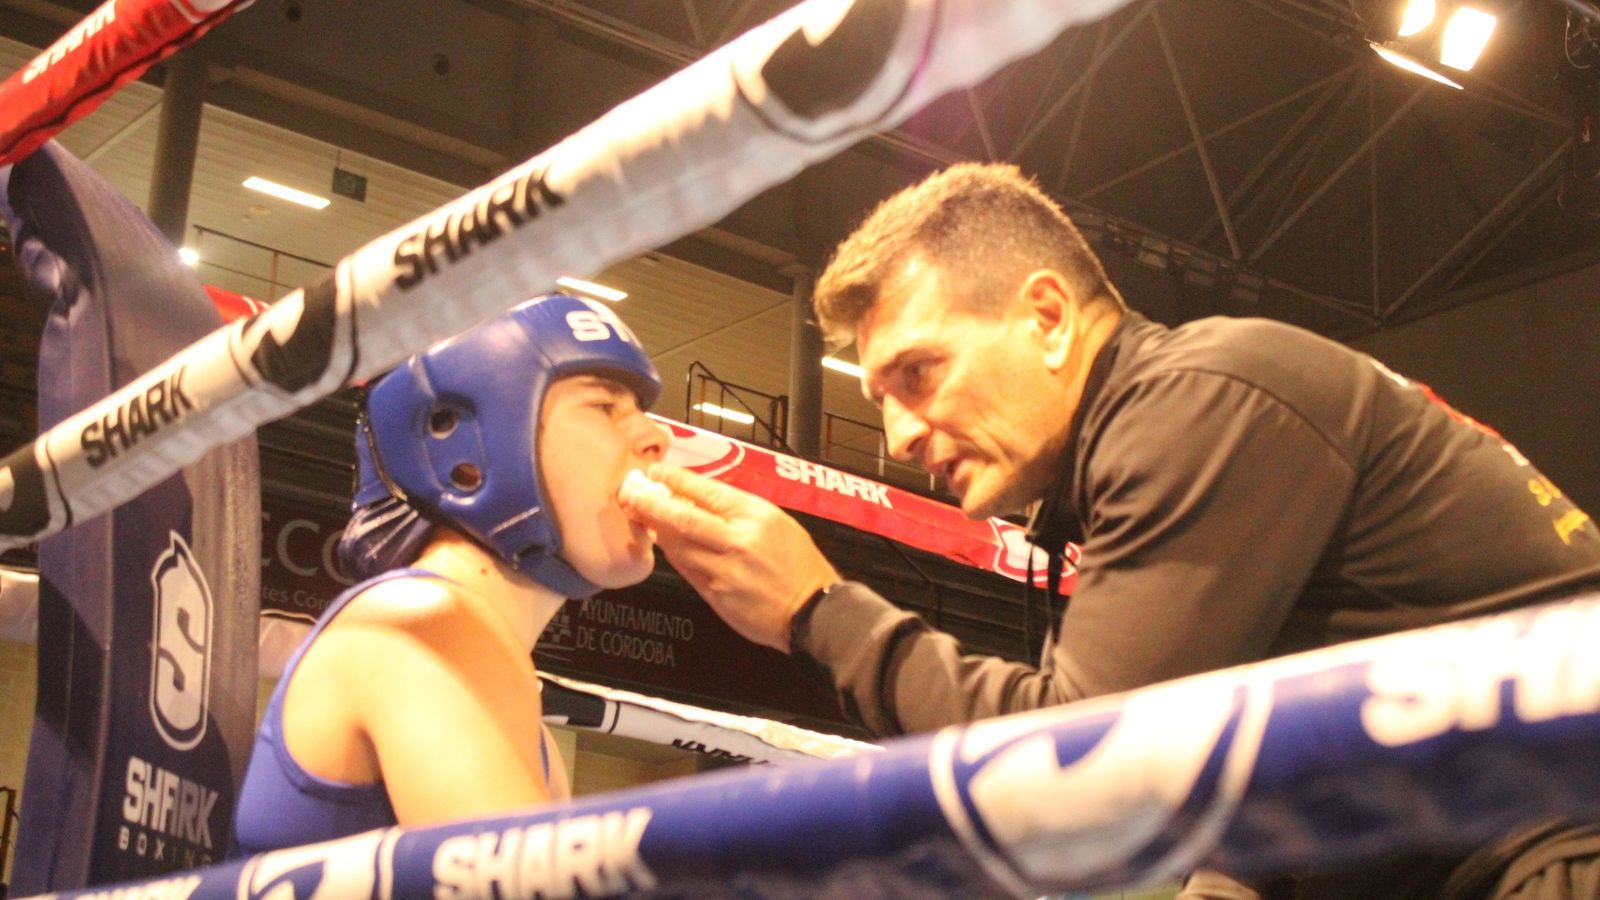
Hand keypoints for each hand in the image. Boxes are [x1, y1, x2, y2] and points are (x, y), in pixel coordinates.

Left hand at [620, 464, 838, 652]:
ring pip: (679, 546)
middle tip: (631, 494)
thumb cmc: (798, 564)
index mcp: (756, 516)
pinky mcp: (717, 595)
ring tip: (642, 516)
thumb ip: (739, 510)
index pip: (707, 491)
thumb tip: (699, 497)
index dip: (676, 480)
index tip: (657, 473)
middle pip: (684, 518)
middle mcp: (738, 541)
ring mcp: (725, 570)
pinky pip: (686, 570)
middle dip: (652, 504)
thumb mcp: (777, 522)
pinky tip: (665, 545)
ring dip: (658, 530)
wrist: (812, 610)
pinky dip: (673, 555)